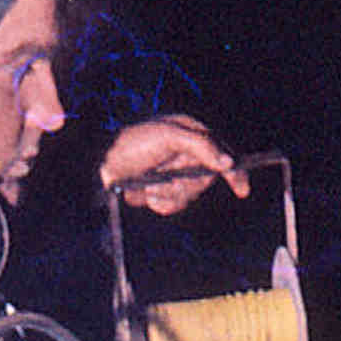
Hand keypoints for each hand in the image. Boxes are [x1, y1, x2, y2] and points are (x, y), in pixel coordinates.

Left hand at [99, 115, 251, 214]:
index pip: (222, 154)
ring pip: (187, 196)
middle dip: (183, 184)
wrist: (99, 164)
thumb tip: (228, 162)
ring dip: (166, 193)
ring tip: (147, 183)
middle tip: (161, 176)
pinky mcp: (161, 191)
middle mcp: (186, 155)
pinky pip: (172, 205)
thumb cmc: (132, 143)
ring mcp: (173, 174)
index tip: (241, 190)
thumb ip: (201, 145)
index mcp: (191, 134)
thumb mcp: (168, 137)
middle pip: (205, 181)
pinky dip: (158, 202)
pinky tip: (144, 192)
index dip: (235, 173)